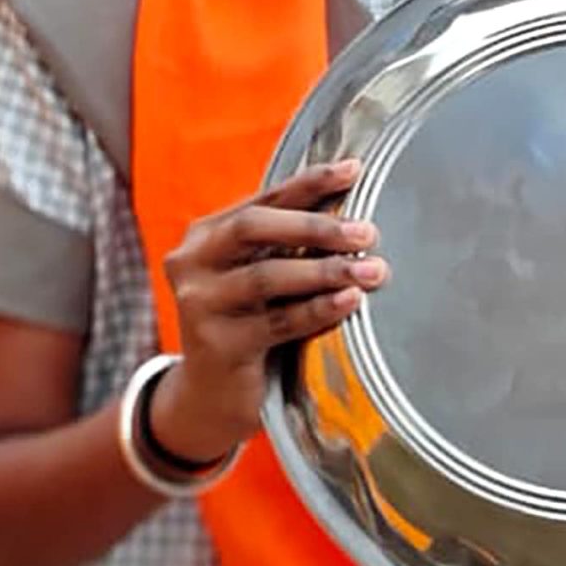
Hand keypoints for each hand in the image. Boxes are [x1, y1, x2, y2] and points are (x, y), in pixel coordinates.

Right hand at [154, 160, 385, 467]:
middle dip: (315, 226)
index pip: (261, 200)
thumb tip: (355, 213)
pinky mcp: (216, 344)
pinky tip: (351, 301)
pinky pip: (278, 323)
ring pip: (267, 277)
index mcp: (203, 236)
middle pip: (253, 228)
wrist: (210, 395)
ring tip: (374, 269)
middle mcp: (191, 263)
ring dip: (325, 270)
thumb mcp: (257, 277)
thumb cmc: (248, 324)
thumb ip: (285, 247)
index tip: (353, 170)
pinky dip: (319, 310)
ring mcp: (198, 304)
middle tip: (367, 232)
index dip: (308, 183)